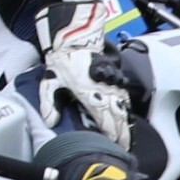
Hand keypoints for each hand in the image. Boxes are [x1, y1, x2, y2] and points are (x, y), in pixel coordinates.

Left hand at [35, 1, 132, 149]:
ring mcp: (111, 79)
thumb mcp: (51, 82)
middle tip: (128, 142)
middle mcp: (105, 86)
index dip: (115, 131)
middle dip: (124, 128)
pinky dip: (125, 103)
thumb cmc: (63, 59)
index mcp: (90, 91)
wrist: (74, 36)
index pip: (107, 116)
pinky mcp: (114, 73)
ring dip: (125, 117)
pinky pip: (122, 91)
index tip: (119, 143)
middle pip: (119, 112)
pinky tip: (125, 110)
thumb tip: (53, 121)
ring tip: (128, 131)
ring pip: (123, 102)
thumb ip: (52, 103)